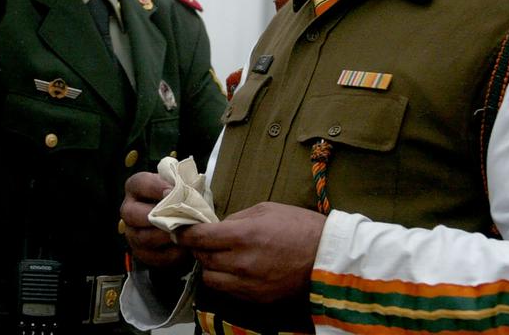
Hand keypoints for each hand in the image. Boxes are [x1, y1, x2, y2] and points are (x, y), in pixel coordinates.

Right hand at [121, 172, 188, 268]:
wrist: (181, 221)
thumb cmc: (180, 199)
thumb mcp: (179, 187)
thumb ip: (181, 186)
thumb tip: (187, 192)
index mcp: (136, 187)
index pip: (140, 183)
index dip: (156, 187)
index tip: (174, 191)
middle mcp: (129, 210)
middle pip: (133, 214)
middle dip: (156, 216)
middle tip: (177, 217)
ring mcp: (132, 233)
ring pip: (143, 238)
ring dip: (166, 236)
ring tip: (184, 233)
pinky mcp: (142, 253)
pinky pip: (153, 256)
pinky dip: (171, 254)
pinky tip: (184, 247)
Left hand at [177, 202, 324, 303]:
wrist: (329, 259)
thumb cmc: (300, 227)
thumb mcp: (265, 210)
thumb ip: (236, 218)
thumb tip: (216, 226)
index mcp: (242, 236)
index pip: (199, 237)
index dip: (185, 232)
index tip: (180, 229)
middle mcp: (241, 263)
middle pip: (202, 258)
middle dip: (198, 248)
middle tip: (203, 239)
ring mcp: (248, 284)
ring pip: (210, 278)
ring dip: (209, 266)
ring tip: (219, 255)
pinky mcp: (256, 299)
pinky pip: (228, 290)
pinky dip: (224, 280)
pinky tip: (234, 268)